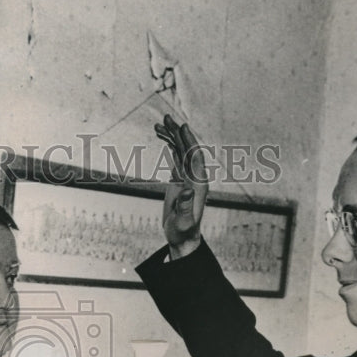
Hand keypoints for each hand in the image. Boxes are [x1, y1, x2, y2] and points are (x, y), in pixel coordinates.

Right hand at [155, 114, 208, 258]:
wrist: (182, 238)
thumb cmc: (183, 231)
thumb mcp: (183, 220)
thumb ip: (186, 206)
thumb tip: (188, 190)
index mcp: (198, 183)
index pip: (195, 157)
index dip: (189, 141)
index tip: (182, 126)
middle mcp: (195, 177)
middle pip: (187, 149)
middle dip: (177, 133)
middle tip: (166, 118)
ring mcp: (187, 177)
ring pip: (180, 152)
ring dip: (171, 137)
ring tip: (158, 124)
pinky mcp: (179, 180)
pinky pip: (175, 158)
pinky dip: (169, 146)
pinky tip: (162, 137)